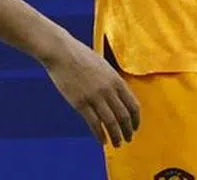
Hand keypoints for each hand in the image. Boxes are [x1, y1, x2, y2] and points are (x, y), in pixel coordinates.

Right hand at [41, 32, 140, 146]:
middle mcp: (108, 89)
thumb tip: (117, 97)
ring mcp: (94, 97)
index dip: (135, 119)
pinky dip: (100, 135)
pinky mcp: (80, 103)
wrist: (61, 52)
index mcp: (116, 79)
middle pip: (124, 116)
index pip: (133, 105)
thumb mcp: (103, 66)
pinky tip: (102, 141)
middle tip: (128, 139)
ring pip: (111, 123)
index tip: (135, 127)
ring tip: (117, 144)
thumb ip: (111, 81)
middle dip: (128, 130)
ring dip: (116, 136)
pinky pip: (94, 124)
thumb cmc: (81, 56)